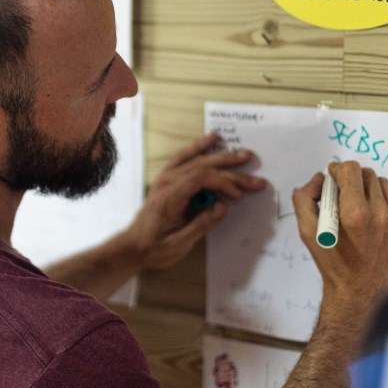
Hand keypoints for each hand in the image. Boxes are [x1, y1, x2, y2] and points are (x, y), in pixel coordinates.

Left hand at [120, 132, 267, 270]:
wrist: (132, 246)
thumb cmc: (154, 248)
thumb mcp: (179, 244)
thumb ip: (201, 225)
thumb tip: (223, 208)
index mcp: (170, 197)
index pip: (201, 179)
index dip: (224, 183)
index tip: (239, 195)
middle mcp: (167, 182)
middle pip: (203, 167)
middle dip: (232, 170)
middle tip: (255, 177)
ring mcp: (165, 178)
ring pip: (196, 159)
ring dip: (221, 155)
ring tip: (243, 153)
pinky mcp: (167, 179)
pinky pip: (184, 157)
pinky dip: (199, 147)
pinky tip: (212, 139)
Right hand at [292, 161, 387, 345]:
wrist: (363, 299)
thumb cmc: (334, 266)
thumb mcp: (308, 234)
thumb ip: (305, 199)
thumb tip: (318, 179)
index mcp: (355, 214)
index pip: (351, 169)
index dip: (338, 170)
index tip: (334, 178)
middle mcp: (383, 216)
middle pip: (369, 175)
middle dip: (354, 181)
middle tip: (346, 196)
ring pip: (386, 189)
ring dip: (372, 193)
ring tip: (363, 212)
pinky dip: (387, 211)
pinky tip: (378, 229)